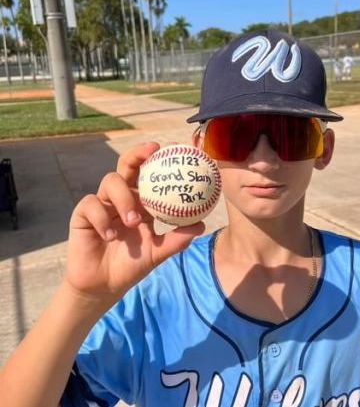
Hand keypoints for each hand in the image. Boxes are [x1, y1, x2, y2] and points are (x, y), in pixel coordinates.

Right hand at [65, 142, 204, 306]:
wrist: (104, 286)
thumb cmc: (132, 264)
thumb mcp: (158, 252)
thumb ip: (177, 239)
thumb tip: (201, 225)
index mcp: (141, 202)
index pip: (150, 174)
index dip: (159, 160)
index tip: (175, 148)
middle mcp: (122, 198)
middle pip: (127, 165)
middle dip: (138, 154)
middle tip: (152, 151)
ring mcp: (102, 204)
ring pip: (110, 181)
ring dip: (124, 198)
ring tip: (133, 221)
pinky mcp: (83, 215)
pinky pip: (91, 205)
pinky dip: (102, 219)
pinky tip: (110, 236)